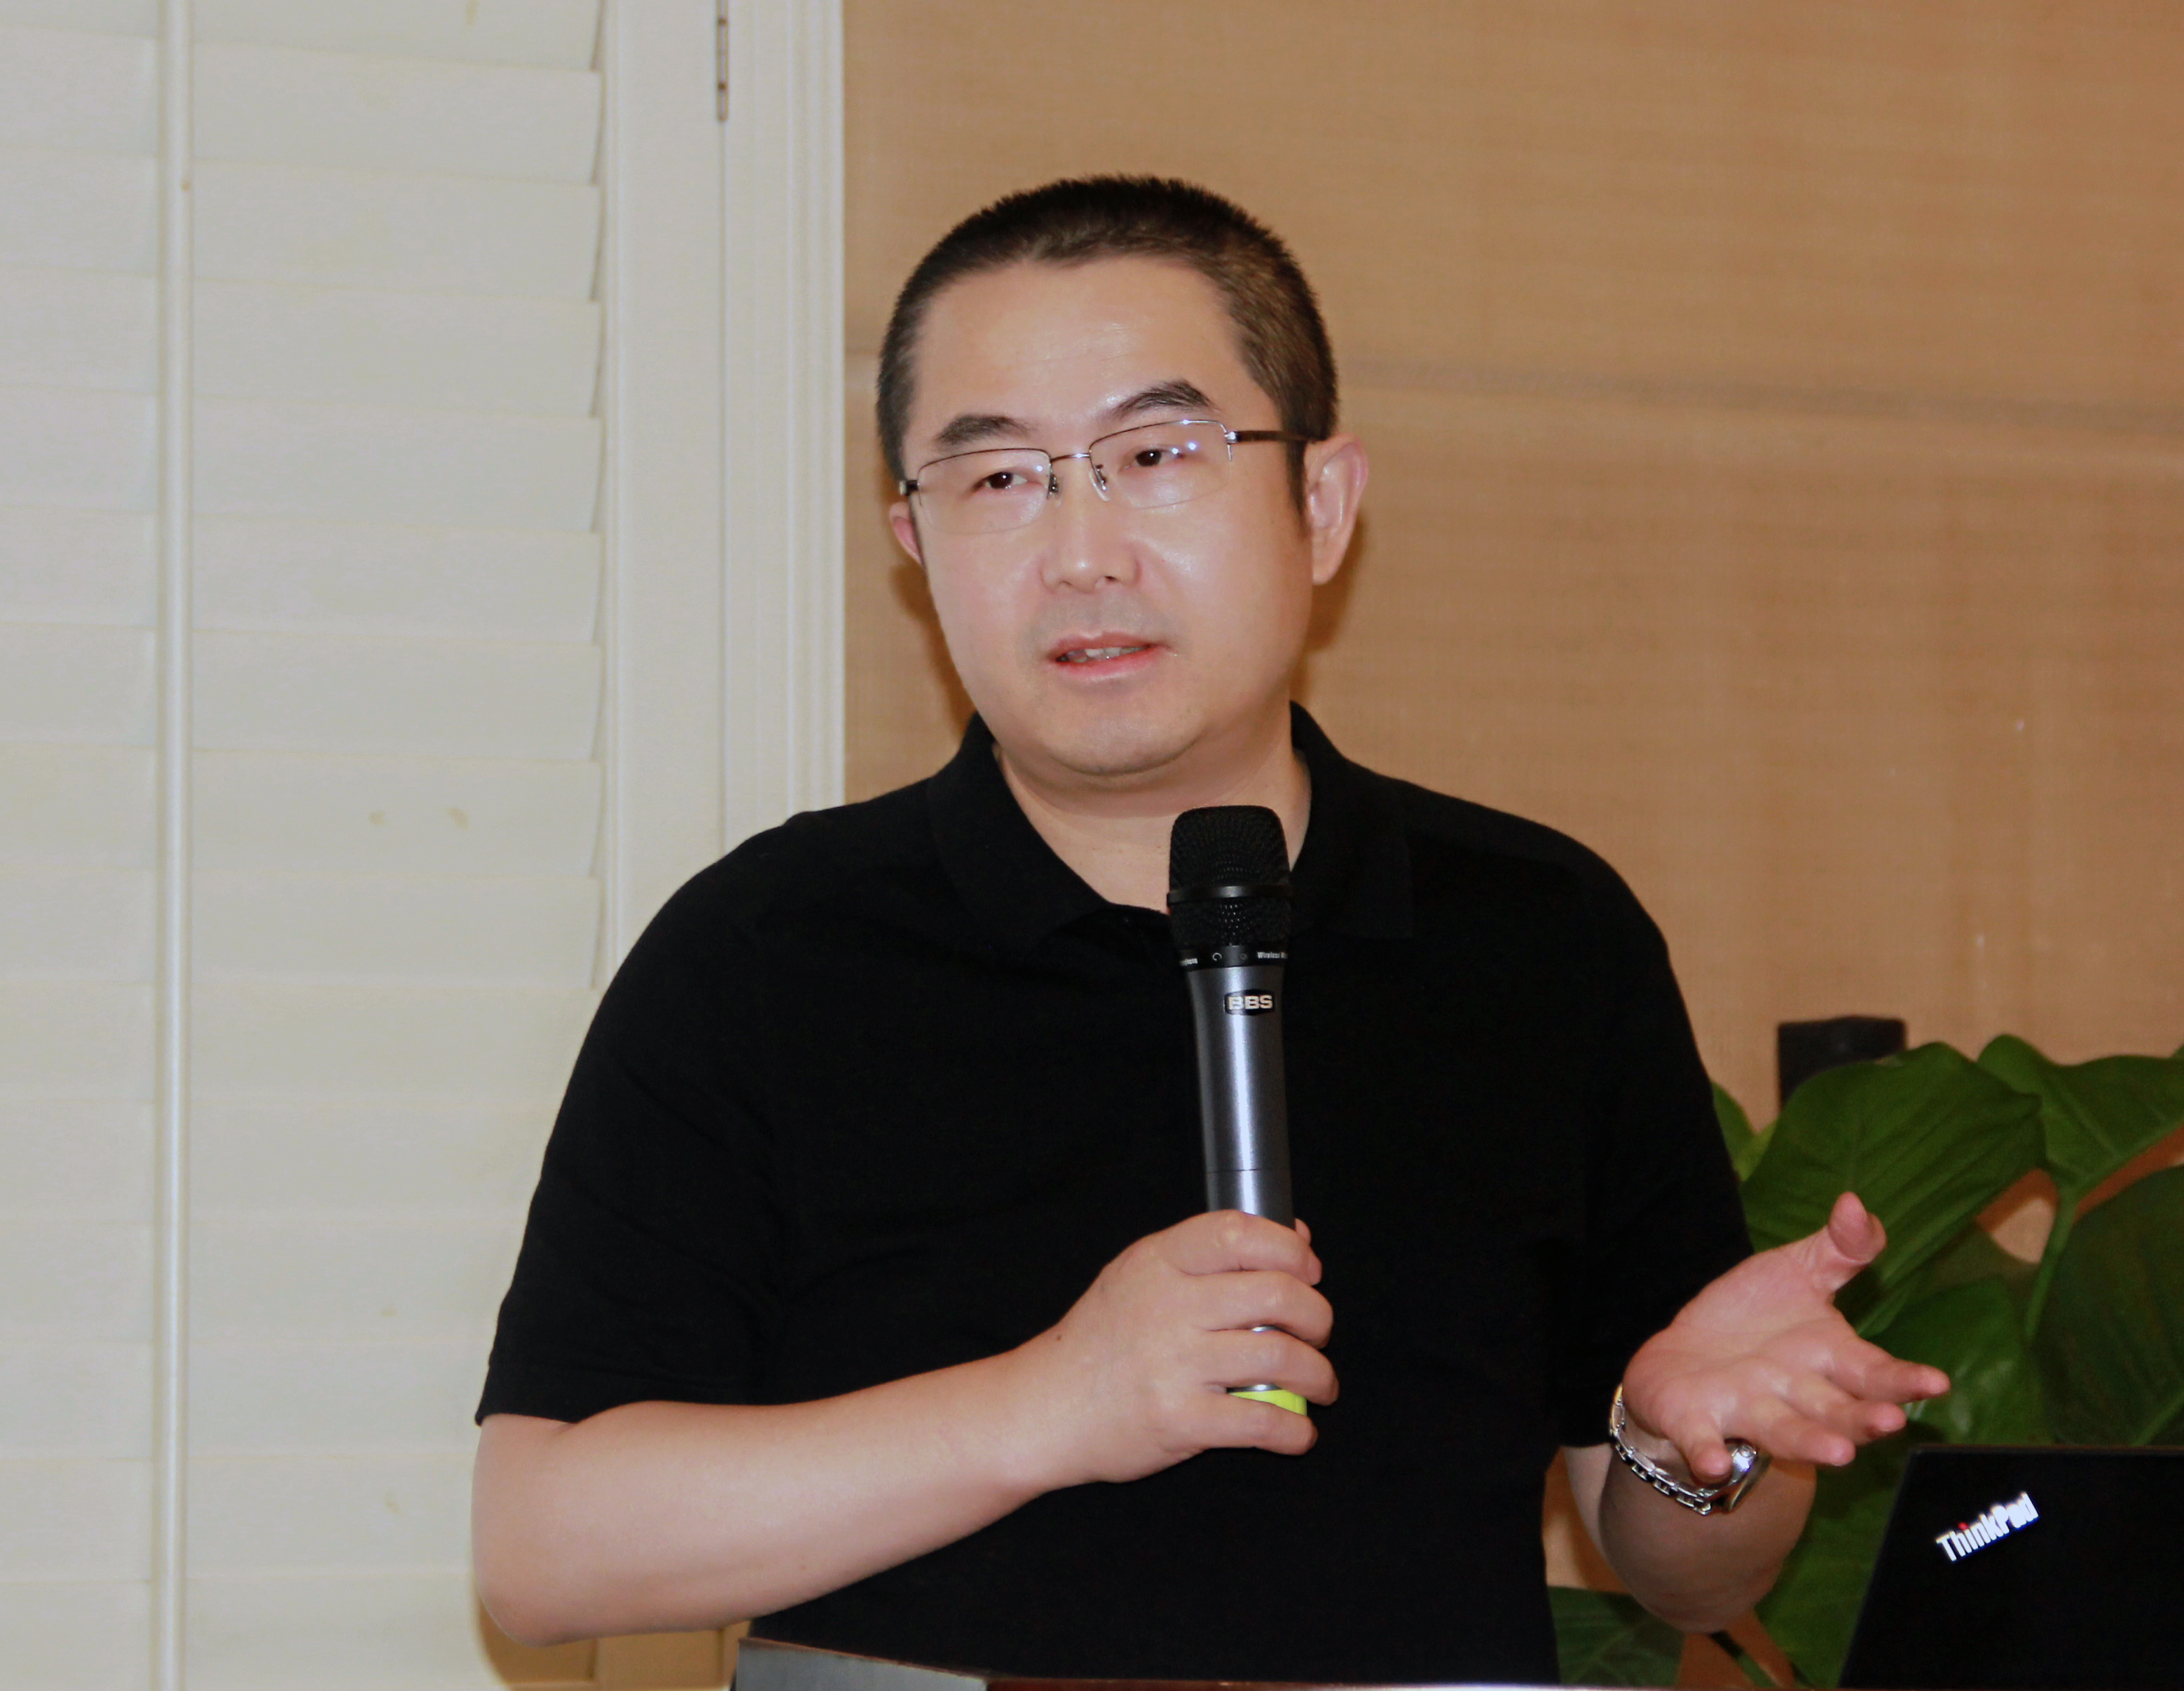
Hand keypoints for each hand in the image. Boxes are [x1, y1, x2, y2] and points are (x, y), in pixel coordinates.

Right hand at [1007, 1211, 1336, 1488]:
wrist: (1045, 1408)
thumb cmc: (1102, 1342)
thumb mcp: (1139, 1276)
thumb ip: (1207, 1256)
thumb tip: (1295, 1239)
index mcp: (1158, 1262)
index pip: (1239, 1233)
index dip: (1289, 1249)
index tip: (1308, 1272)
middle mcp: (1167, 1306)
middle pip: (1277, 1294)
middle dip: (1317, 1317)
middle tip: (1317, 1334)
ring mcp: (1172, 1364)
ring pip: (1280, 1357)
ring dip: (1318, 1375)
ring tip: (1319, 1384)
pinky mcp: (1178, 1419)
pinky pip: (1260, 1422)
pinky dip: (1295, 1431)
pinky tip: (1298, 1432)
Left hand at [1621, 1191, 1949, 1483]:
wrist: (1684, 1358)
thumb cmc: (1756, 1318)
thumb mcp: (1798, 1272)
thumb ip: (1840, 1247)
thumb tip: (1856, 1204)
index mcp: (1829, 1358)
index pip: (1874, 1372)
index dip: (1903, 1380)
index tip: (1935, 1382)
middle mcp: (1796, 1394)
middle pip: (1838, 1410)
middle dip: (1864, 1418)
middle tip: (1891, 1422)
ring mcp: (1747, 1411)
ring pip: (1784, 1431)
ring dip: (1809, 1443)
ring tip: (1837, 1455)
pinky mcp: (1697, 1422)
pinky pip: (1704, 1441)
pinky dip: (1708, 1452)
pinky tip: (1713, 1462)